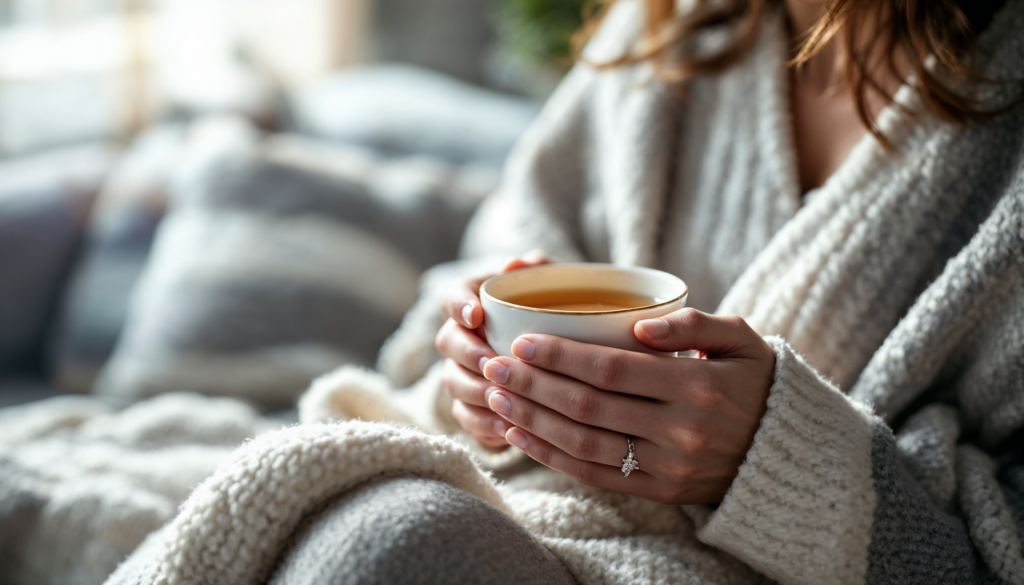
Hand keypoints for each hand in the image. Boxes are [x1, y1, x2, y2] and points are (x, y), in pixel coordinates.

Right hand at [436, 251, 550, 449]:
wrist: (557, 353)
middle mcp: (459, 336)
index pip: (450, 297)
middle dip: (468, 356)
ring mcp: (461, 373)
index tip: (477, 315)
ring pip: (453, 384)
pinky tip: (507, 430)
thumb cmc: (550, 310)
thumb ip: (538, 269)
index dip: (458, 306)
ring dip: (474, 393)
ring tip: (501, 400)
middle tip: (492, 364)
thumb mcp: (550, 285)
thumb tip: (520, 261)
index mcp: (471, 300)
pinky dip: (484, 425)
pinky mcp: (471, 406)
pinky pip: (466, 418)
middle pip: (447, 344)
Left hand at [480, 308, 773, 503]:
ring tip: (495, 398)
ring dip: (533, 421)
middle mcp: (680, 431)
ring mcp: (668, 467)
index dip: (560, 356)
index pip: (611, 370)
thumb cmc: (753, 379)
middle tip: (493, 365)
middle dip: (533, 385)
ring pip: (585, 445)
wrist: (783, 448)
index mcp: (696, 386)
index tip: (521, 341)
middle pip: (588, 407)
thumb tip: (640, 326)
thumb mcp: (741, 338)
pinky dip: (552, 457)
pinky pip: (596, 477)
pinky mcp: (659, 491)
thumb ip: (693, 323)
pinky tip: (520, 435)